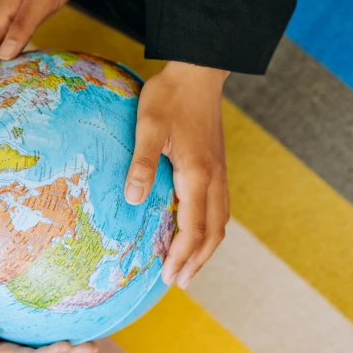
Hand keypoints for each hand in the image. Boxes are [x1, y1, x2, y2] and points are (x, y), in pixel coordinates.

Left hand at [125, 62, 229, 288]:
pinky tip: (196, 229)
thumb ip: (142, 164)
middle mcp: (214, 178)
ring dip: (206, 247)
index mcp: (198, 175)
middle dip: (197, 261)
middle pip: (214, 232)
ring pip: (220, 221)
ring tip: (189, 265)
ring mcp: (219, 172)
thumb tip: (132, 199)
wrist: (198, 71)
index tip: (168, 276)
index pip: (194, 228)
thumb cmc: (169, 97)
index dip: (183, 255)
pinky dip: (209, 227)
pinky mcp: (217, 165)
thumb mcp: (148, 127)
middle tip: (178, 282)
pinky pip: (219, 206)